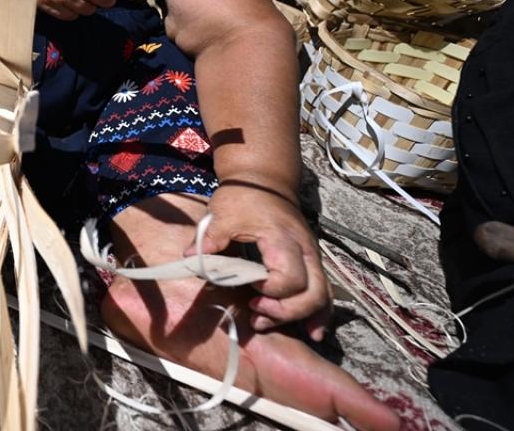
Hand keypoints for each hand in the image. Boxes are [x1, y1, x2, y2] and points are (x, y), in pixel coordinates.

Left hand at [186, 183, 331, 339]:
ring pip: (322, 296)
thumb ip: (209, 237)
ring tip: (268, 323)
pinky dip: (320, 313)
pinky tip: (312, 332)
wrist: (264, 180)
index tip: (248, 288)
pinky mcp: (311, 261)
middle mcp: (305, 250)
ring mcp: (312, 256)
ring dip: (300, 316)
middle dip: (285, 312)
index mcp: (283, 240)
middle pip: (312, 294)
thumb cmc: (243, 196)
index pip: (290, 279)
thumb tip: (189, 258)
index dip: (270, 292)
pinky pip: (325, 291)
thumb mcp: (223, 212)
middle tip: (255, 312)